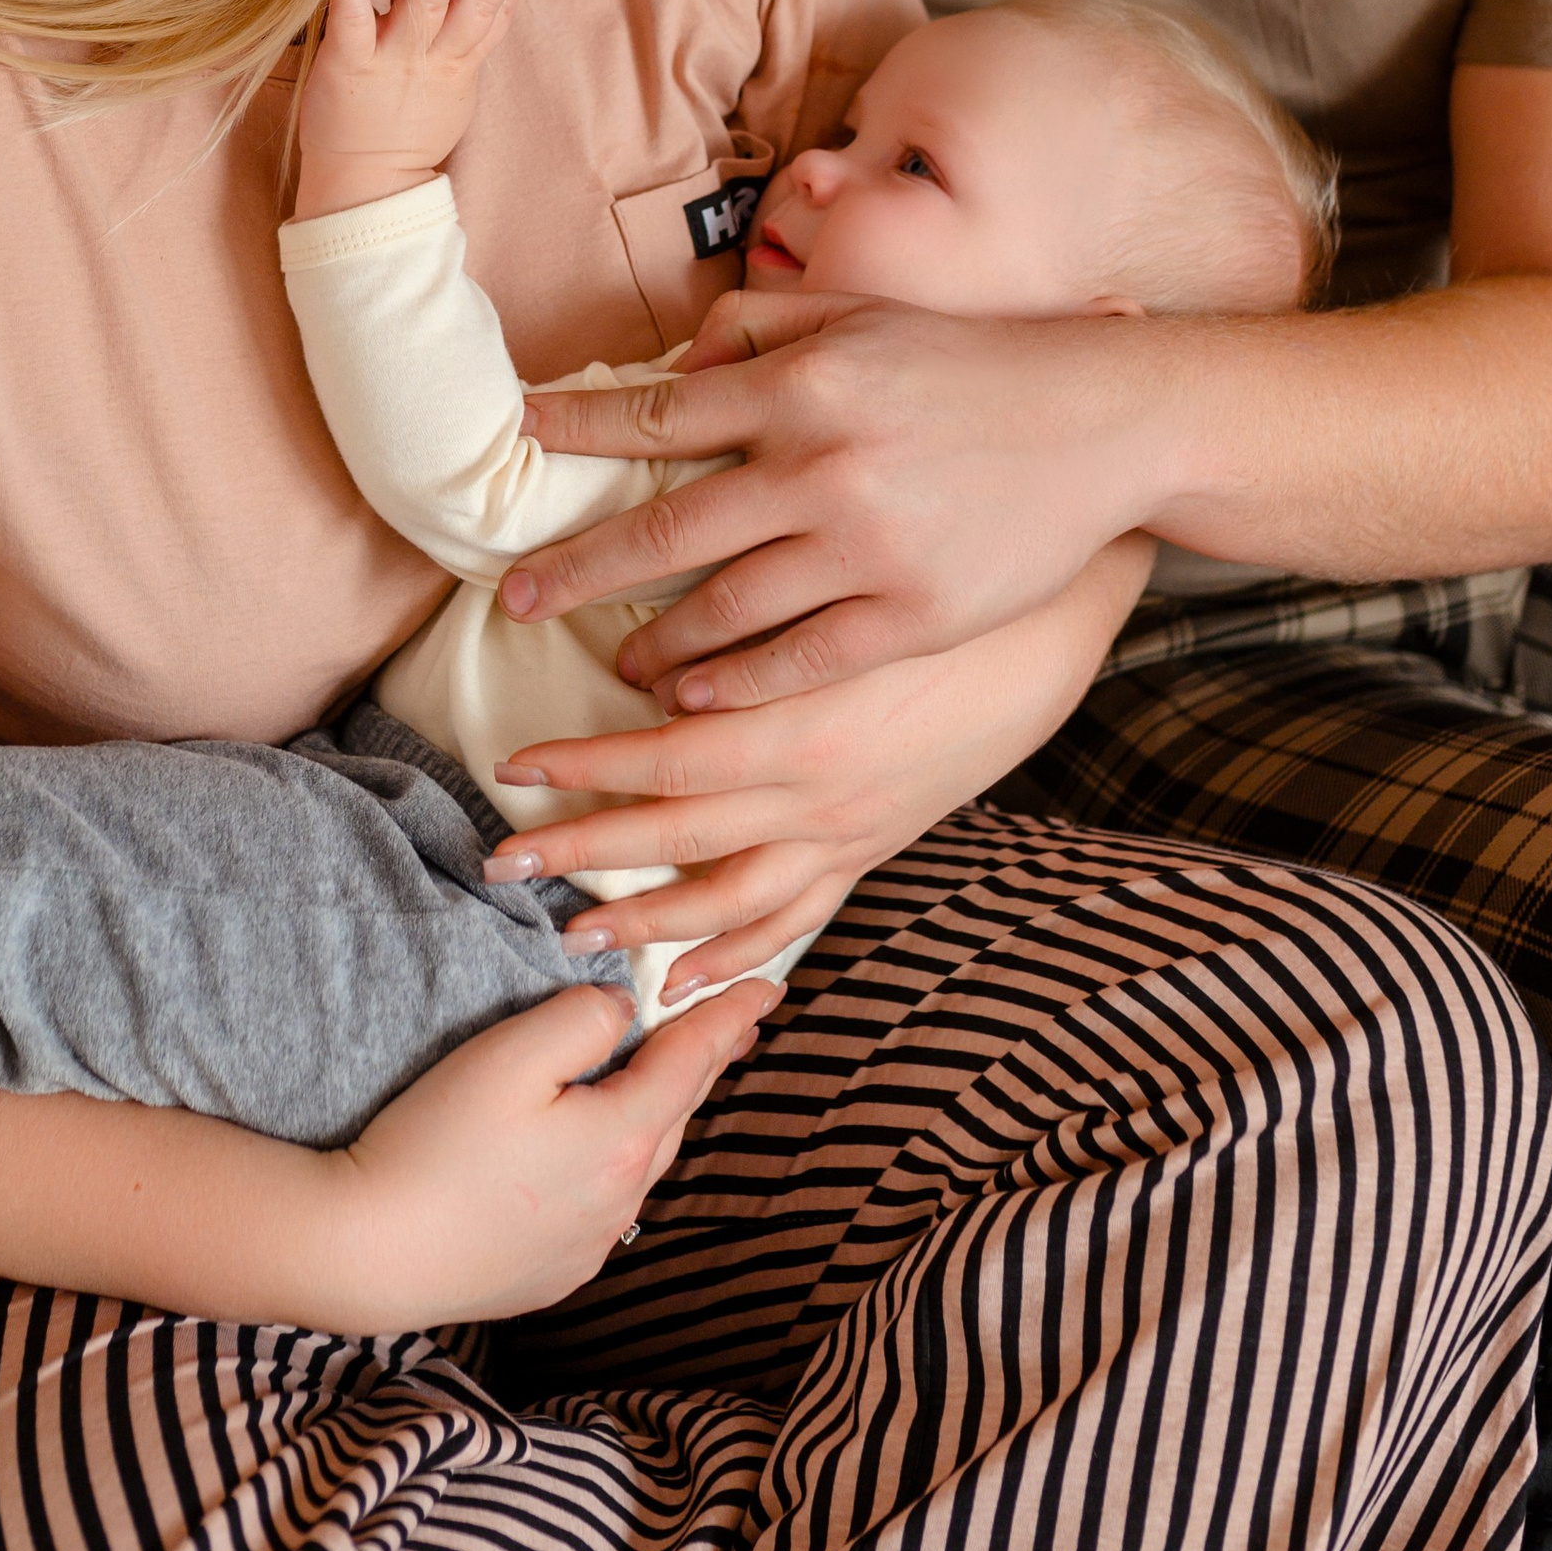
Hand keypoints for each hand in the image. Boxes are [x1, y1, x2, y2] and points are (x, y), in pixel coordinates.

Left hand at [293, 0, 535, 219]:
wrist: (366, 185)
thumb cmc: (403, 134)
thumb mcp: (442, 90)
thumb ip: (441, 42)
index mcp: (458, 65)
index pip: (495, 13)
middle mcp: (433, 60)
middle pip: (476, 8)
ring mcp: (394, 62)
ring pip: (425, 6)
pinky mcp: (350, 66)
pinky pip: (352, 20)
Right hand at [323, 975, 777, 1322]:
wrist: (370, 1253)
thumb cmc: (434, 1144)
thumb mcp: (509, 1053)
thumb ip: (581, 1018)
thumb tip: (622, 1012)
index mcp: (622, 1138)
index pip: (693, 1061)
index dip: (731, 1018)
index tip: (768, 986)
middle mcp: (621, 1199)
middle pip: (676, 1113)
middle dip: (706, 1063)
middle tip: (735, 1024)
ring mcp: (588, 1245)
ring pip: (643, 1162)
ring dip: (662, 1114)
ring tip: (675, 1080)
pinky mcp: (553, 1274)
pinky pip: (607, 1205)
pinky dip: (618, 1165)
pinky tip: (603, 1153)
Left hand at [481, 561, 1148, 998]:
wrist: (1051, 617)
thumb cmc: (937, 583)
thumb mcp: (838, 573)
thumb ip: (745, 594)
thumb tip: (649, 622)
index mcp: (801, 720)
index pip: (664, 757)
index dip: (584, 766)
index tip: (513, 767)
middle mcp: (819, 791)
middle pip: (678, 837)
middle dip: (584, 853)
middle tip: (501, 864)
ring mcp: (851, 829)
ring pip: (732, 899)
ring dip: (647, 920)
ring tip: (572, 934)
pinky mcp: (877, 844)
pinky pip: (799, 917)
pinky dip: (739, 954)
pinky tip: (686, 977)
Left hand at [505, 293, 1175, 708]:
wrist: (1105, 422)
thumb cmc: (974, 363)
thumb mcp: (866, 318)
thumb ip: (765, 328)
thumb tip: (682, 361)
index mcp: (803, 383)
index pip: (659, 414)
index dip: (576, 431)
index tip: (517, 444)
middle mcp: (821, 465)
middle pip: (665, 533)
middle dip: (577, 570)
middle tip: (516, 597)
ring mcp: (865, 548)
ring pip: (723, 613)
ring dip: (655, 644)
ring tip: (615, 661)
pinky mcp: (911, 614)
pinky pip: (797, 661)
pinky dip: (736, 683)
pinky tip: (694, 697)